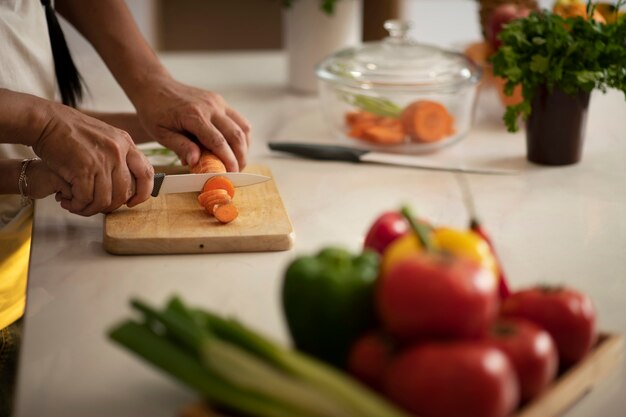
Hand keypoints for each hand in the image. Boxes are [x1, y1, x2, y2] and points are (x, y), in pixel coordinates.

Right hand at [33, 104, 153, 215]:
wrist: (46, 121)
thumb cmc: (70, 130)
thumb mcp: (105, 136)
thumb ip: (118, 155)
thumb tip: (127, 179)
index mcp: (126, 143)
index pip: (146, 174)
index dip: (143, 193)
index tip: (132, 202)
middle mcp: (118, 152)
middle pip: (124, 192)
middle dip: (109, 206)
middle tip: (94, 206)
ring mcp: (102, 161)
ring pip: (105, 200)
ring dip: (90, 209)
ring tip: (78, 206)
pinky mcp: (83, 169)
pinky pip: (86, 198)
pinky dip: (77, 205)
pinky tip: (69, 202)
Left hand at [133, 76, 250, 170]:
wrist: (155, 86)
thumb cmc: (155, 110)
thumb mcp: (161, 133)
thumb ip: (180, 147)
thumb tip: (196, 162)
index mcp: (194, 115)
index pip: (218, 141)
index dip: (228, 160)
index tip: (231, 174)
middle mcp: (210, 106)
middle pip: (236, 135)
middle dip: (241, 157)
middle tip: (236, 172)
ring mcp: (218, 102)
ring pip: (243, 127)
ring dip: (245, 147)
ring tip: (237, 161)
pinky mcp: (221, 102)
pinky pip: (239, 120)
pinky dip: (242, 136)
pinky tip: (235, 147)